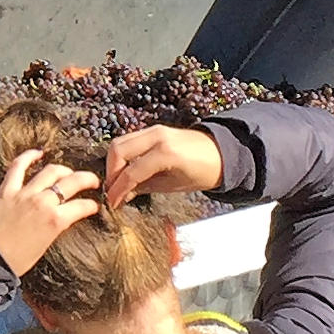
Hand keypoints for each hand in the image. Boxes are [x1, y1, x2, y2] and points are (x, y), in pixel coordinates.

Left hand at [0, 147, 101, 273]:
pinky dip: (28, 157)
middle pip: (72, 182)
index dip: (91, 205)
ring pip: (50, 171)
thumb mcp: (45, 245)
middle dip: (87, 180)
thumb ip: (55, 226)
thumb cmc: (16, 259)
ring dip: (63, 170)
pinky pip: (18, 167)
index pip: (82, 206)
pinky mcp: (7, 190)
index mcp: (56, 220)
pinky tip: (37, 153)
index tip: (93, 205)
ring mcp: (25, 194)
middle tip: (92, 181)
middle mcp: (43, 203)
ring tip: (68, 172)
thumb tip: (62, 217)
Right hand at [104, 124, 224, 204]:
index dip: (118, 189)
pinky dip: (122, 155)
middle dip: (111, 173)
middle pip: (118, 150)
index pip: (132, 172)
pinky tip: (125, 170)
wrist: (222, 153)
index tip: (112, 203)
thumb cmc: (204, 172)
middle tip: (111, 190)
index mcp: (166, 153)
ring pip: (120, 142)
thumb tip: (122, 195)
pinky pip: (129, 140)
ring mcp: (154, 130)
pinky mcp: (154, 130)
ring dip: (114, 162)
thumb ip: (145, 187)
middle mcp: (157, 136)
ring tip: (116, 182)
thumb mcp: (174, 185)